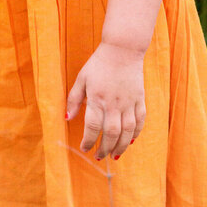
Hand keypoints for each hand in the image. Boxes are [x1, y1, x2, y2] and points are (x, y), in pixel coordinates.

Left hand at [65, 43, 146, 160]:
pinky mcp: (140, 99)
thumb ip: (73, 100)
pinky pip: (140, 121)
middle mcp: (114, 103)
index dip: (88, 141)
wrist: (122, 49)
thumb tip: (67, 119)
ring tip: (114, 155)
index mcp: (97, 98)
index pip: (92, 127)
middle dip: (104, 148)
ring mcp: (129, 102)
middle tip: (99, 156)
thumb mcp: (81, 79)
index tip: (85, 148)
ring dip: (120, 146)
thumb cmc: (98, 64)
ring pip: (127, 131)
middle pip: (110, 133)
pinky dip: (135, 134)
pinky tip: (129, 141)